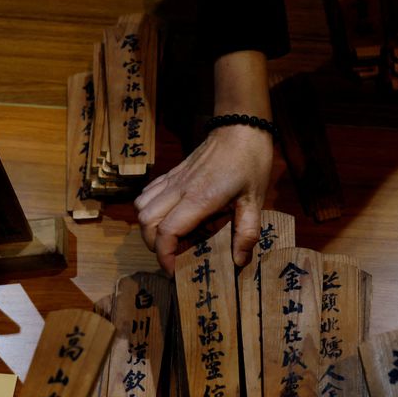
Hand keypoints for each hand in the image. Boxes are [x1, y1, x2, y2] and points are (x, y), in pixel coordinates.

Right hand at [135, 50, 273, 272]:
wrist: (240, 126)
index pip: (167, 232)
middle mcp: (179, 189)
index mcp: (199, 198)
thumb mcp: (256, 200)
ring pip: (141, 208)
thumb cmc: (250, 162)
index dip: (165, 256)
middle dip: (155, 246)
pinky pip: (147, 194)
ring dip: (149, 229)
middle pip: (147, 223)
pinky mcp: (172, 173)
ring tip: (170, 240)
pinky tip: (167, 217)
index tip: (176, 270)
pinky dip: (149, 210)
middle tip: (174, 257)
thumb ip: (246, 232)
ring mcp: (173, 180)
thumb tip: (238, 261)